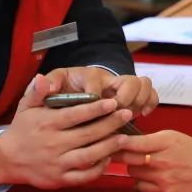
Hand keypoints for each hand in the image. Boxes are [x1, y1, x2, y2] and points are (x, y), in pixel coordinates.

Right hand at [0, 74, 133, 188]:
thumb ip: (37, 92)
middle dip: (110, 124)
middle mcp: (53, 144)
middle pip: (87, 134)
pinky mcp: (59, 180)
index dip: (95, 108)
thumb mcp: (25, 107)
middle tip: (127, 114)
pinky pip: (83, 176)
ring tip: (125, 136)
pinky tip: (109, 157)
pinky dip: (98, 169)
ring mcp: (57, 164)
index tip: (112, 102)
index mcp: (47, 124)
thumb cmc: (22, 129)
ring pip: (89, 156)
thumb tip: (43, 77)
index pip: (75, 115)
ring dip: (109, 146)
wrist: (7, 159)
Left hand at [39, 66, 158, 116]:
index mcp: (89, 75)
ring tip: (130, 115)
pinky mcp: (133, 94)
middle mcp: (110, 78)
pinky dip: (151, 102)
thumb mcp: (53, 85)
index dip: (95, 94)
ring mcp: (124, 85)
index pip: (96, 80)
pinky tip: (144, 114)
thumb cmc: (66, 87)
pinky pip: (151, 93)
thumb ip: (45, 85)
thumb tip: (41, 81)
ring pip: (143, 84)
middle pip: (129, 80)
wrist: (78, 87)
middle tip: (116, 114)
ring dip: (139, 100)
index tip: (91, 105)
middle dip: (124, 98)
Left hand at [117, 131, 191, 191]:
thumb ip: (150, 138)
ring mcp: (161, 179)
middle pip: (128, 159)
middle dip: (120, 154)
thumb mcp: (173, 136)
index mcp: (164, 142)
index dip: (118, 141)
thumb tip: (127, 141)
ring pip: (132, 173)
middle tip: (114, 151)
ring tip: (142, 164)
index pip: (133, 143)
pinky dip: (141, 181)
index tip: (109, 139)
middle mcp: (161, 161)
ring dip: (134, 168)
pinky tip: (149, 176)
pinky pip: (140, 187)